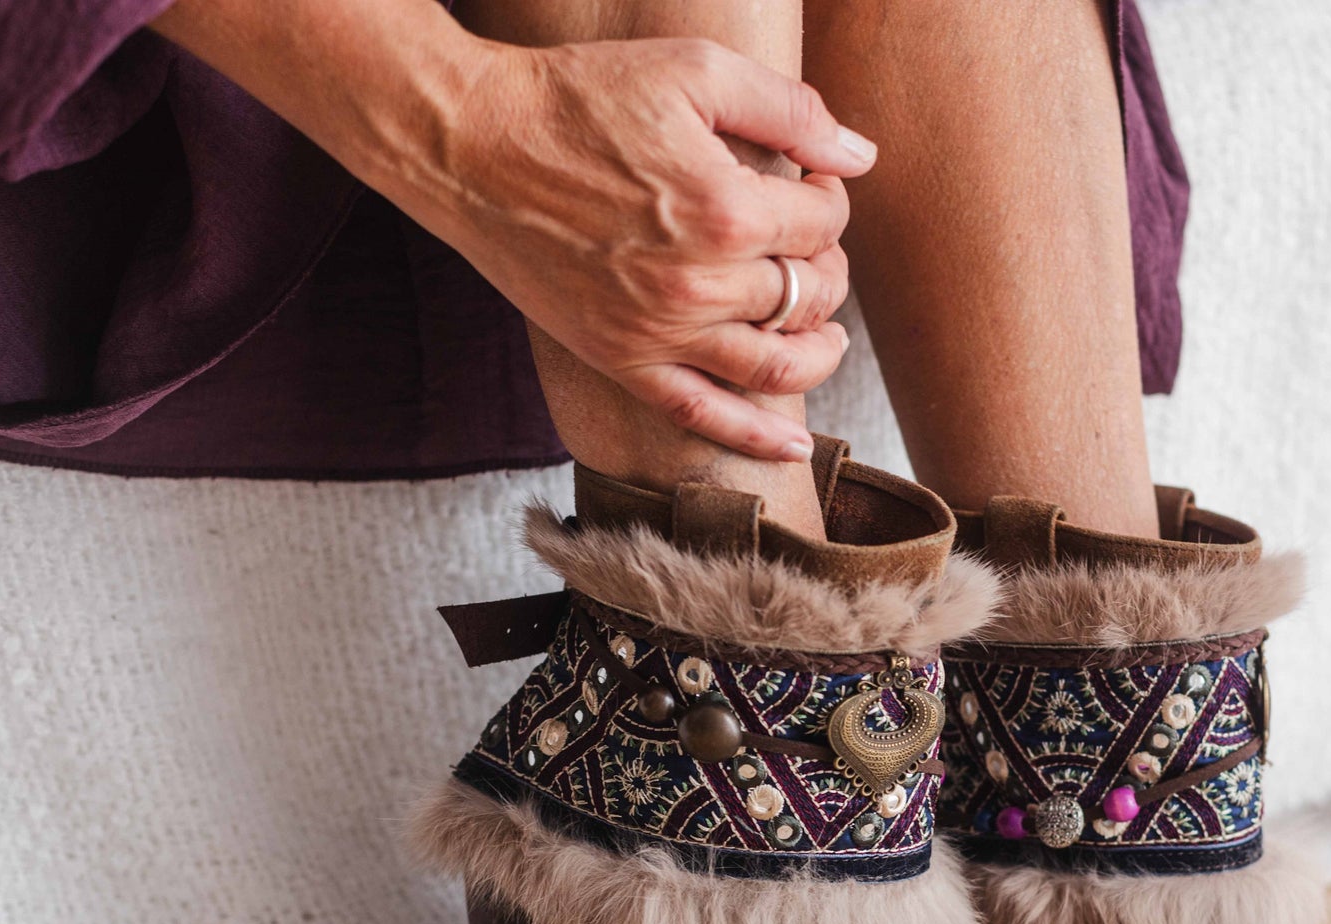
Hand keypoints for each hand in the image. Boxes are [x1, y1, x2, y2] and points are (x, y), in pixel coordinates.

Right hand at [394, 38, 872, 460]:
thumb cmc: (576, 98)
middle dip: (826, 263)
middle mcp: (700, 284)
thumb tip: (858, 155)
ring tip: (824, 329)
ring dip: (819, 349)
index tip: (810, 180)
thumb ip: (788, 109)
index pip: (824, 223)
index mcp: (725, 210)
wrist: (471, 146)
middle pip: (811, 293)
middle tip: (806, 239)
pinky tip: (793, 444)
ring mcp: (661, 332)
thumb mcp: (692, 71)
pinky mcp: (623, 360)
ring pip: (778, 365)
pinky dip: (756, 438)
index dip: (830, 197)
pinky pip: (703, 415)